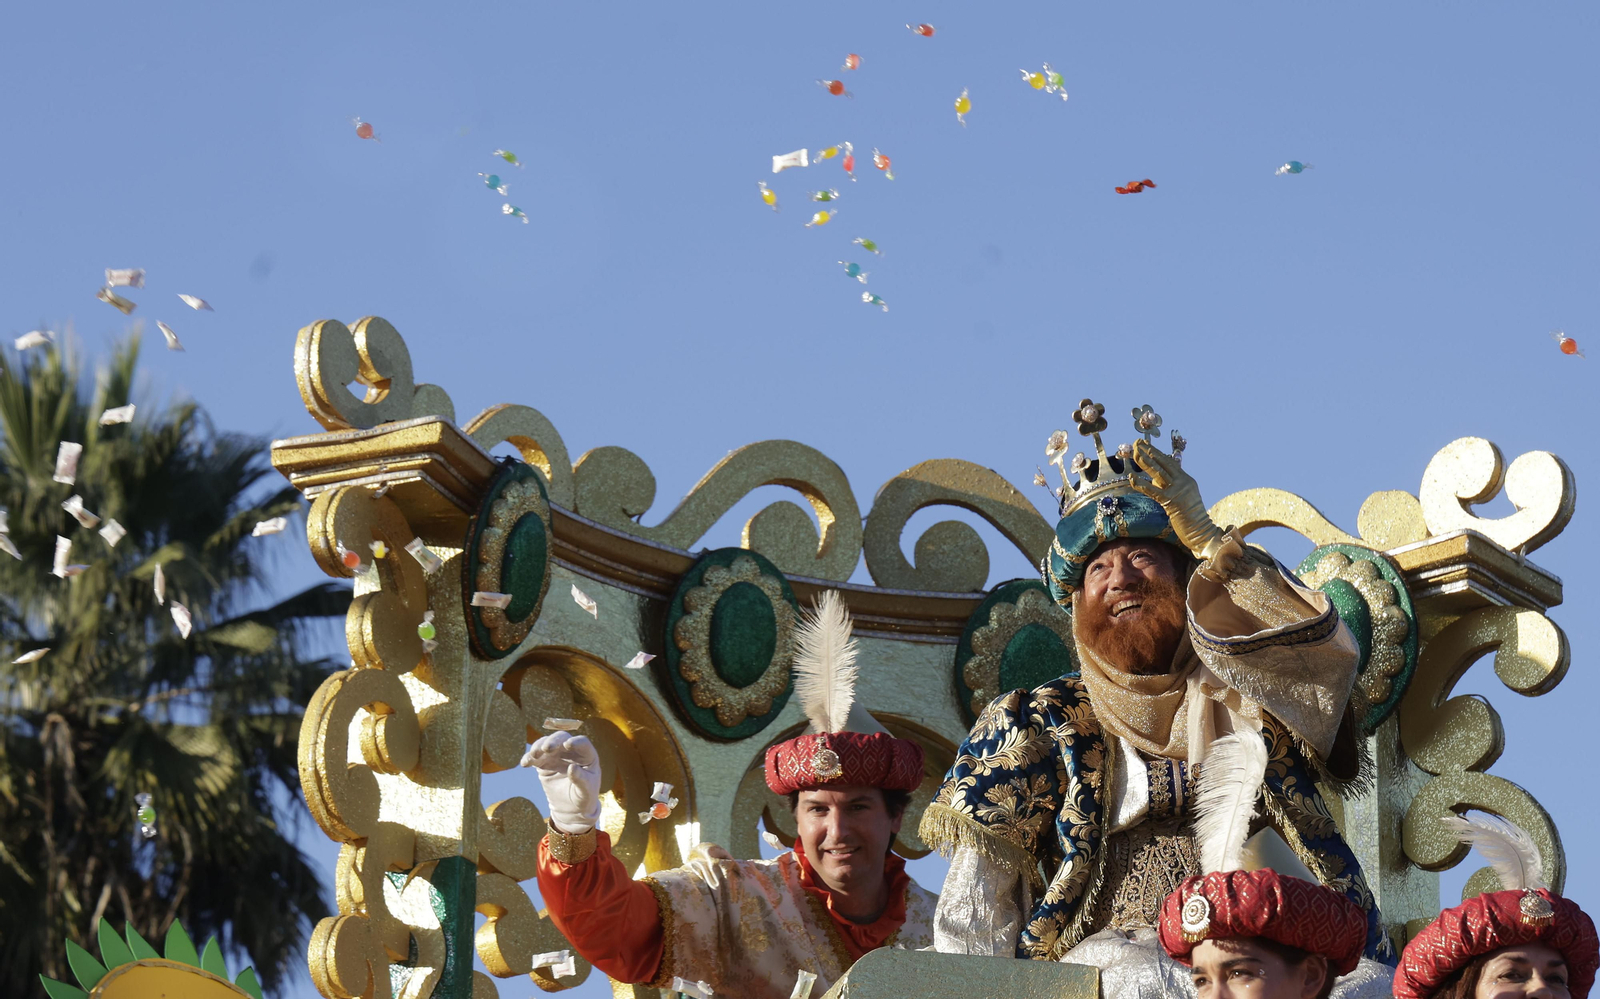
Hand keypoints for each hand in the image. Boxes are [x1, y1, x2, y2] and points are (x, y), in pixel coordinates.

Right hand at [520, 731, 601, 833]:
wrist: (572, 808)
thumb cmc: (584, 797)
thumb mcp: (586, 791)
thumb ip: (580, 779)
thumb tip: (571, 768)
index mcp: (587, 756)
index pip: (582, 743)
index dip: (576, 742)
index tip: (568, 744)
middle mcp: (572, 752)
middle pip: (562, 739)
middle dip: (553, 741)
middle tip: (546, 748)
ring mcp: (557, 756)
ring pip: (546, 745)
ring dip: (539, 746)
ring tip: (534, 755)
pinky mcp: (545, 764)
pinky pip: (536, 758)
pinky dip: (529, 758)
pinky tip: (524, 763)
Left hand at [1129, 440, 1224, 559]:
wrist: (1202, 531)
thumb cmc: (1190, 517)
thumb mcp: (1182, 497)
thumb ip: (1171, 487)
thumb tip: (1155, 481)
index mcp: (1186, 479)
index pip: (1169, 462)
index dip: (1156, 452)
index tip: (1145, 444)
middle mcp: (1183, 482)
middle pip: (1164, 463)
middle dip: (1149, 452)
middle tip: (1138, 442)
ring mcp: (1178, 491)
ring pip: (1159, 473)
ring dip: (1146, 462)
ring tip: (1135, 452)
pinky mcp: (1172, 502)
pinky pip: (1153, 491)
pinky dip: (1142, 484)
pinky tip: (1132, 478)